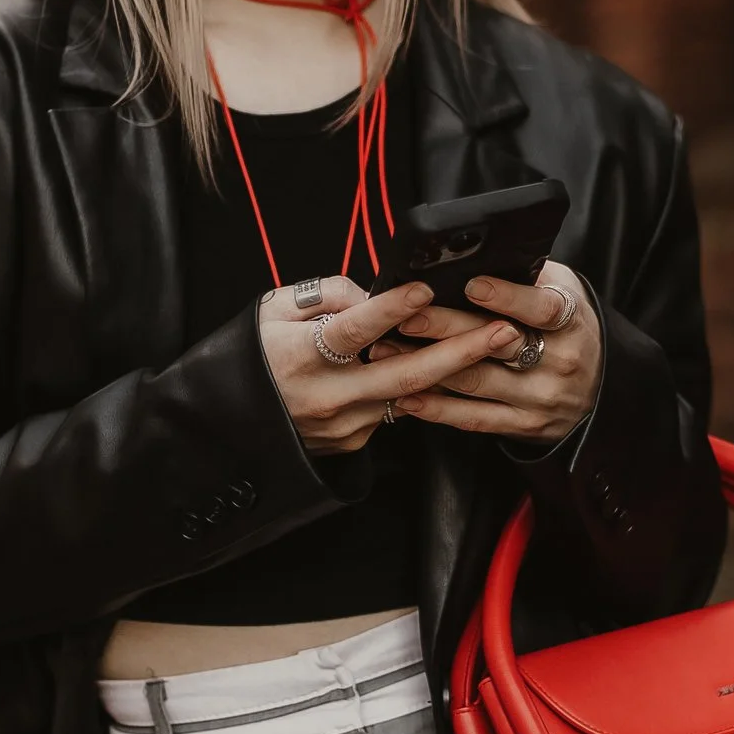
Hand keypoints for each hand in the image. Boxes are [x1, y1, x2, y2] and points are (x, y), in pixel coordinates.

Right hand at [260, 276, 525, 454]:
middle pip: (406, 374)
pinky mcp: (353, 443)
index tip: (423, 290)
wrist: (229, 424)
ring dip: (452, 369)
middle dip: (462, 350)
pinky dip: (416, 385)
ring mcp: (344, 425)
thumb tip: (370, 295)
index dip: (390, 309)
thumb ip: (324, 297)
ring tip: (496, 344)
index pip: (354, 331)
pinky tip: (444, 367)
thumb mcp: (273, 312)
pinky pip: (392, 407)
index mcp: (301, 358)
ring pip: (408, 392)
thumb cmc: (253, 358)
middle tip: (505, 330)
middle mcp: (328, 397)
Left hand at [361, 261, 600, 444]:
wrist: (604, 390)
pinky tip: (407, 396)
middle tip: (406, 316)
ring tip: (387, 350)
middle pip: (497, 344)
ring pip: (477, 382)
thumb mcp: (566, 292)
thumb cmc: (570, 329)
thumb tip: (482, 252)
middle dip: (446, 328)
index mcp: (572, 322)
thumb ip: (530, 275)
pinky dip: (438, 409)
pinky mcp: (524, 426)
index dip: (507, 296)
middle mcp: (559, 362)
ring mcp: (540, 398)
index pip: (542, 308)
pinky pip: (475, 419)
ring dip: (427, 366)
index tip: (470, 284)